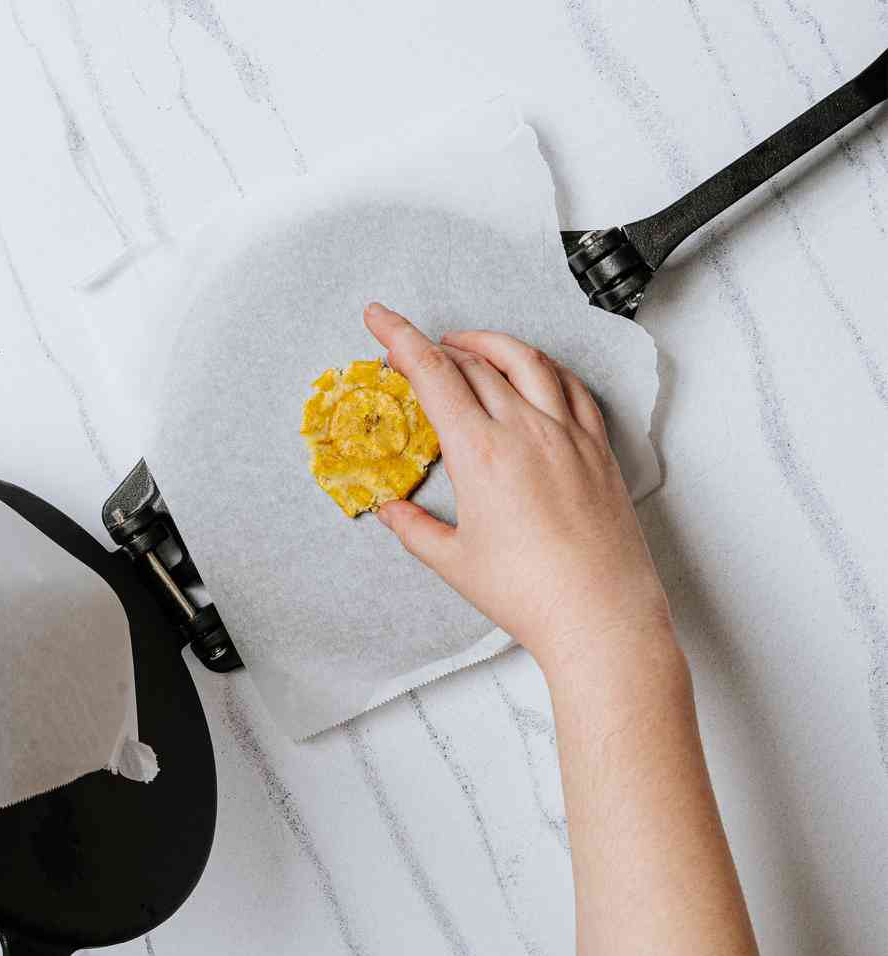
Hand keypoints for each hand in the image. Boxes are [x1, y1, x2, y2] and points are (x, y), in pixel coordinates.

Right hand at [363, 304, 673, 673]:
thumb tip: (389, 510)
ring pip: (526, 361)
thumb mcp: (454, 563)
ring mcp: (567, 433)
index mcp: (481, 453)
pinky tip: (533, 374)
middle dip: (436, 346)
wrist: (598, 613)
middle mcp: (525, 430)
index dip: (401, 339)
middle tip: (413, 349)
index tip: (379, 318)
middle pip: (475, 362)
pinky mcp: (597, 447)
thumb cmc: (529, 594)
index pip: (434, 376)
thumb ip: (414, 529)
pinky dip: (542, 368)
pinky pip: (569, 386)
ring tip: (468, 346)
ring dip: (490, 343)